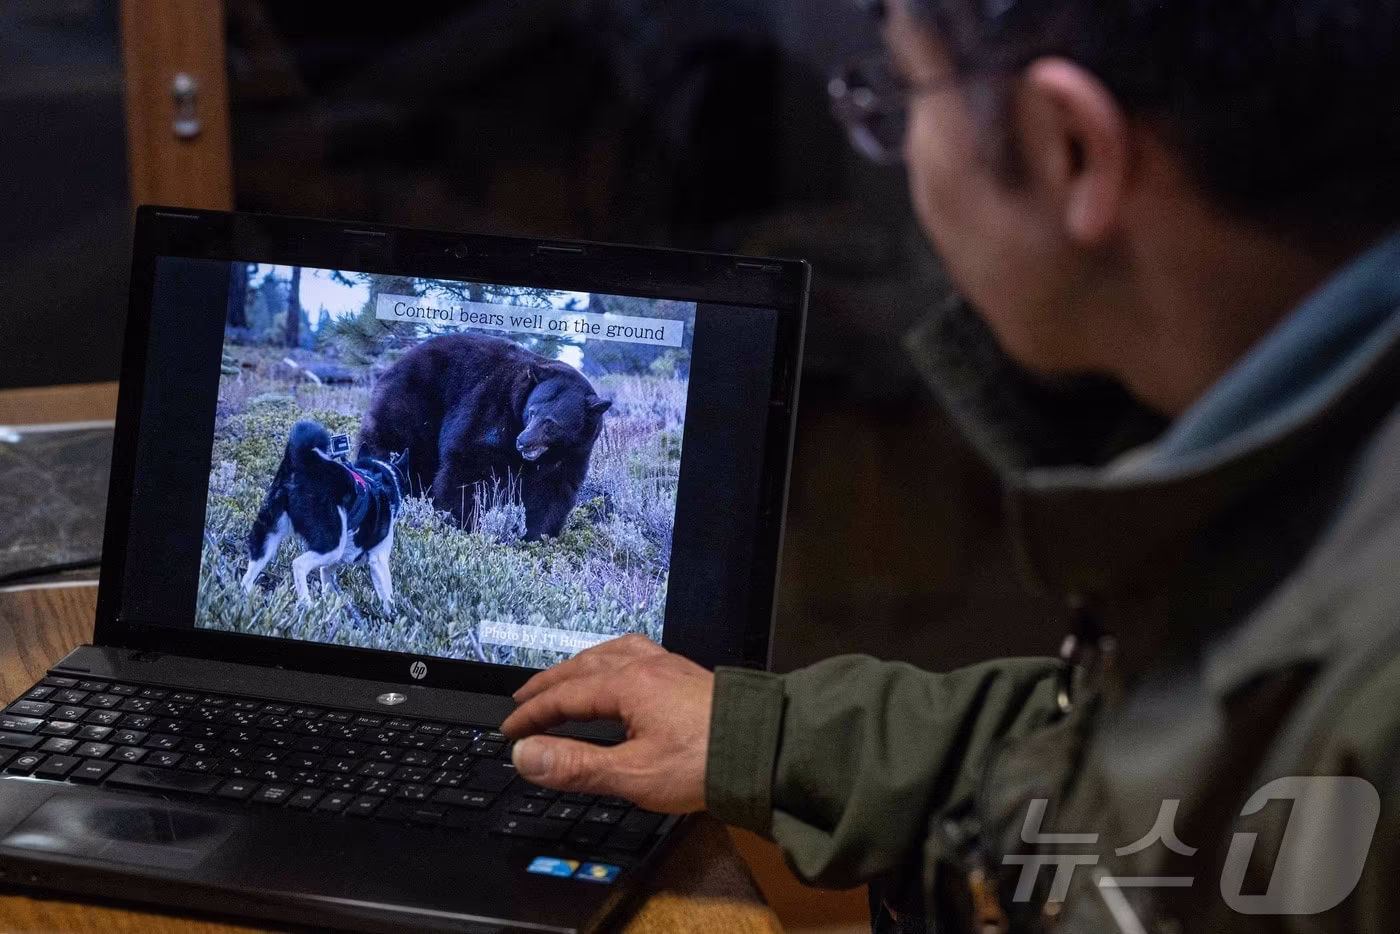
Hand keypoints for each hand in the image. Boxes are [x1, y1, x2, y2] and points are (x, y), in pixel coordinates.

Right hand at [501, 635, 713, 813]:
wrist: (765, 750)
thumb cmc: (705, 763)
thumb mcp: (632, 773)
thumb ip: (576, 764)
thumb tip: (526, 755)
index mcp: (627, 685)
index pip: (564, 696)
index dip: (531, 715)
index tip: (509, 731)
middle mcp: (645, 666)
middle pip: (582, 667)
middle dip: (548, 685)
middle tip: (522, 701)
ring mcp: (668, 666)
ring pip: (610, 653)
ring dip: (578, 667)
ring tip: (563, 679)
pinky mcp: (686, 674)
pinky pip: (636, 652)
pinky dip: (610, 659)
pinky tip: (619, 669)